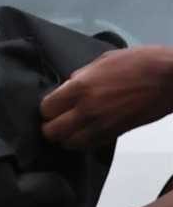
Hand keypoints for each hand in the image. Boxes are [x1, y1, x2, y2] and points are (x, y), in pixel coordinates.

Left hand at [41, 46, 172, 148]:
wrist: (170, 78)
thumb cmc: (140, 62)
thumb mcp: (104, 59)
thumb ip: (82, 75)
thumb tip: (67, 86)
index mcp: (81, 87)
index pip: (46, 108)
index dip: (47, 108)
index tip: (52, 106)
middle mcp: (86, 110)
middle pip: (52, 132)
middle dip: (50, 127)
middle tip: (56, 121)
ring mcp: (100, 126)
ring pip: (68, 144)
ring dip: (65, 138)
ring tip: (70, 129)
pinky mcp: (113, 135)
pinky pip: (88, 147)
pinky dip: (82, 142)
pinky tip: (85, 132)